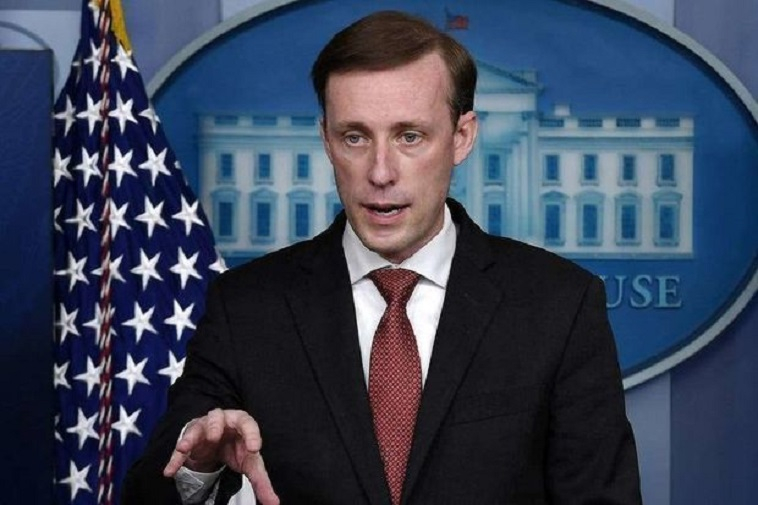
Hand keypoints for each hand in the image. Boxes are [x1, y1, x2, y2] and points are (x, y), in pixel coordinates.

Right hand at [163, 408, 279, 504]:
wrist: (217, 444)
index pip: (248, 423)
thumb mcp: (250, 464)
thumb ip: (261, 482)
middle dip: (216, 424)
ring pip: (198, 425)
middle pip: (219, 415)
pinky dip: (175, 459)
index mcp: (242, 424)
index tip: (255, 449)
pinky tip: (169, 471)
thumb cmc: (237, 449)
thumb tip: (275, 504)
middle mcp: (223, 421)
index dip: (252, 434)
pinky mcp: (190, 438)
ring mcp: (204, 428)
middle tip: (214, 436)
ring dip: (192, 435)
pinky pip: (181, 447)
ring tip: (185, 447)